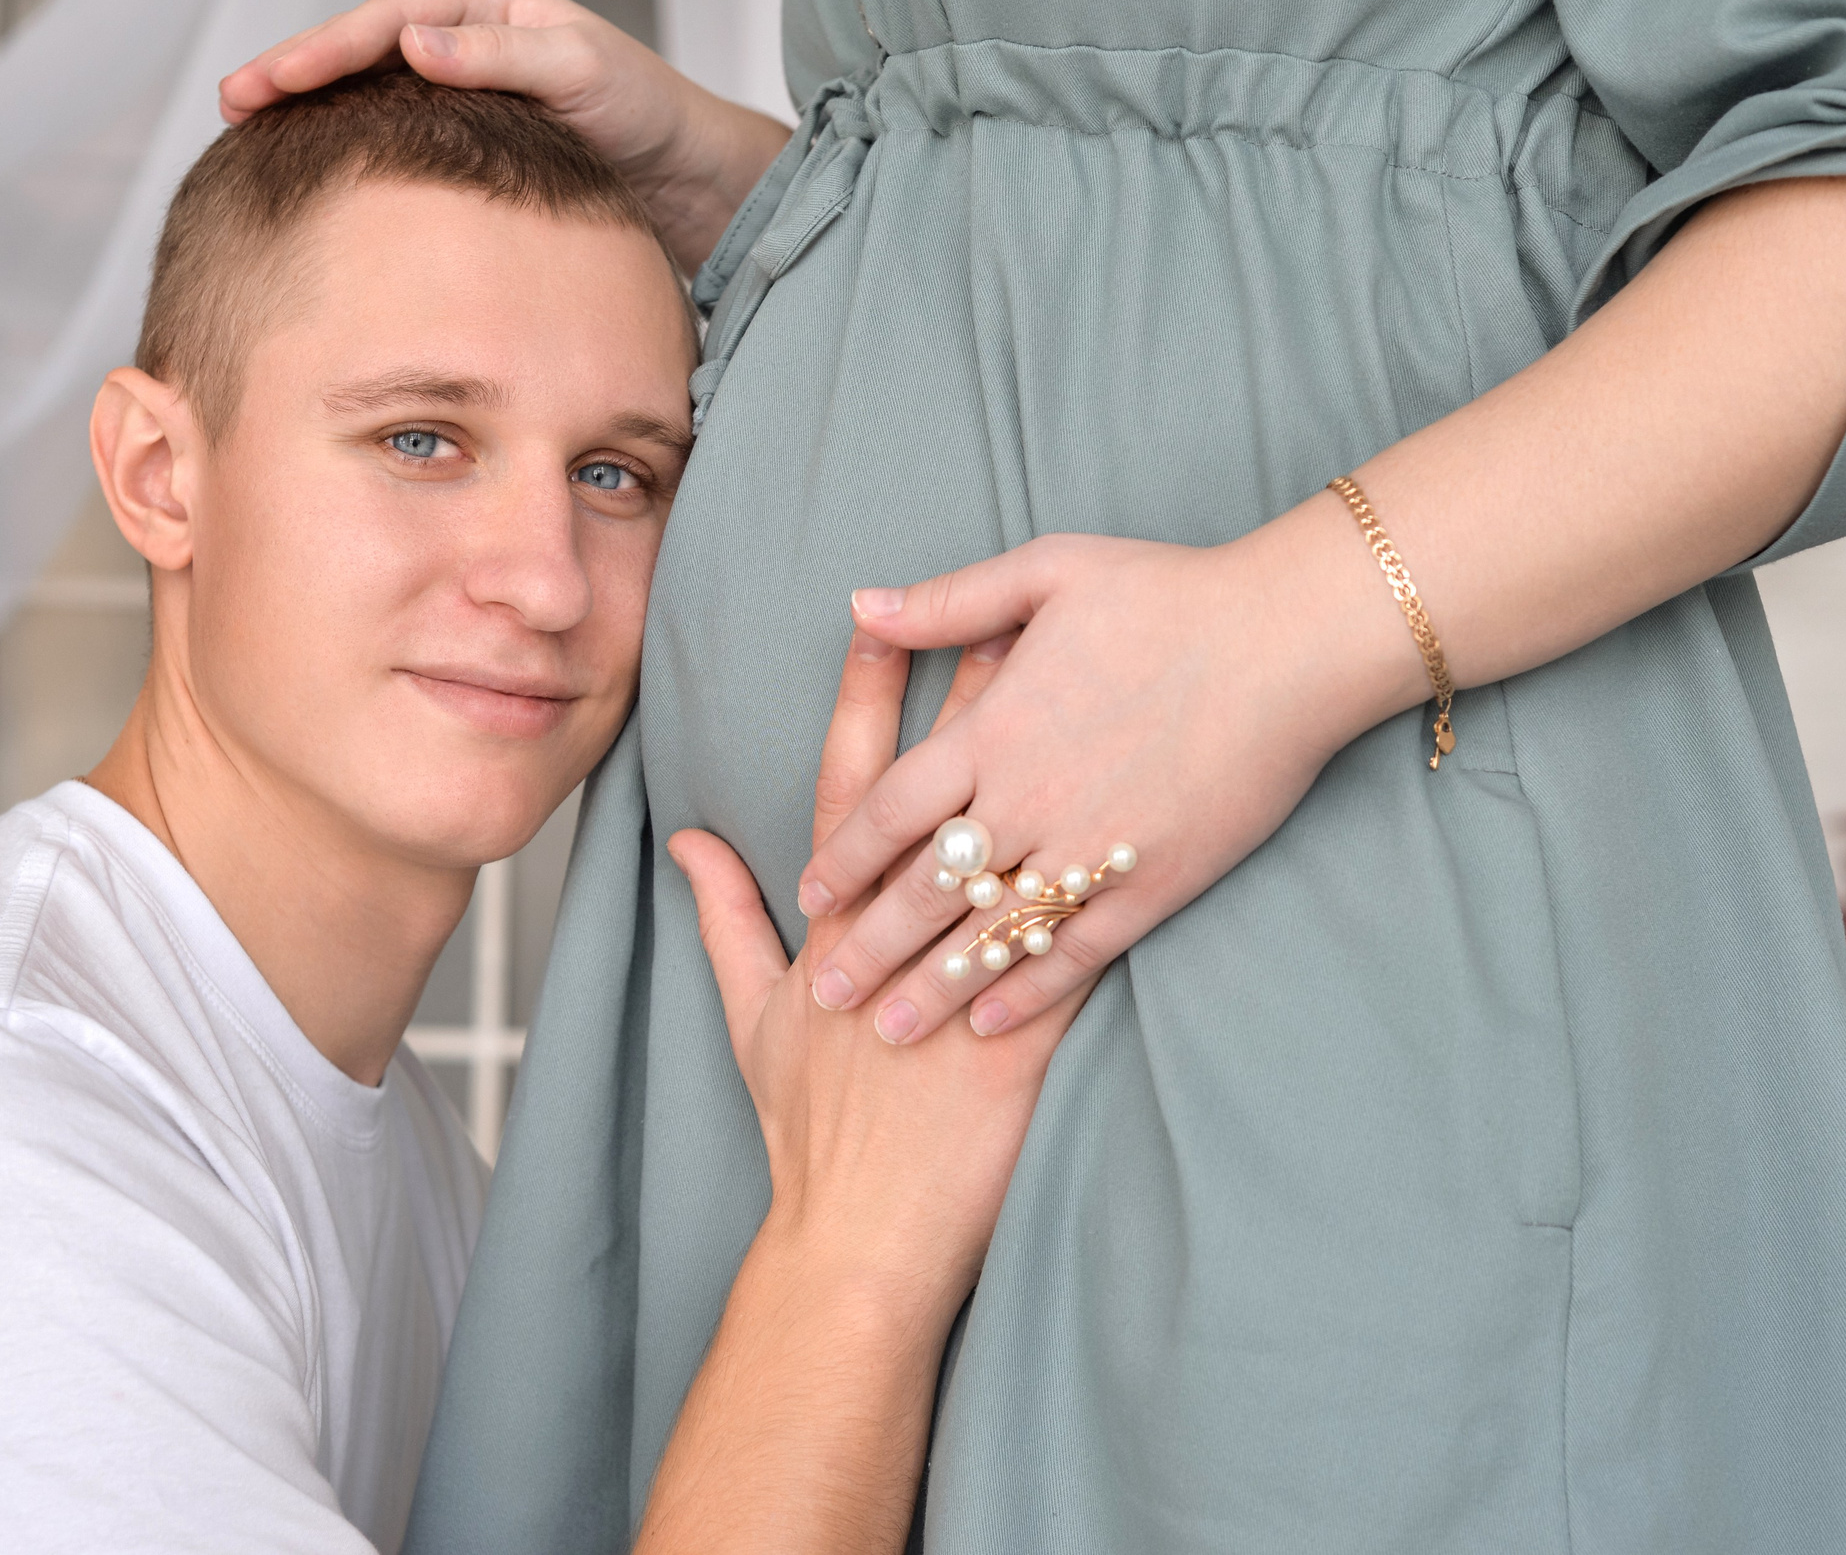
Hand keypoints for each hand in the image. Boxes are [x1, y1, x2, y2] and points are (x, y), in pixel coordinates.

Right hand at [215, 0, 790, 272]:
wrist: (687, 177)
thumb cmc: (650, 115)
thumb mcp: (582, 75)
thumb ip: (501, 56)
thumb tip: (414, 40)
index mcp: (486, 1)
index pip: (383, 21)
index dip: (320, 51)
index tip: (270, 82)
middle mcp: (468, 34)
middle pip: (360, 47)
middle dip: (293, 72)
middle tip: (232, 103)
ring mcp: (463, 84)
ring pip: (368, 88)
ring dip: (310, 108)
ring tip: (251, 132)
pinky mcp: (468, 135)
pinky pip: (392, 128)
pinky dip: (347, 141)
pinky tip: (313, 166)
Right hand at [667, 628, 1087, 1315]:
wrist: (860, 1234)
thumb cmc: (806, 1127)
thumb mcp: (749, 1014)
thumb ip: (722, 918)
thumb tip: (690, 839)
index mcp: (835, 922)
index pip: (853, 786)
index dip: (865, 698)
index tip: (884, 619)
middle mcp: (898, 934)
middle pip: (942, 796)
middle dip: (969, 703)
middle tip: (1004, 611)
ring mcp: (964, 981)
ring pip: (1013, 853)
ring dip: (1053, 774)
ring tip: (1094, 696)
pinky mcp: (1024, 1034)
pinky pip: (1071, 947)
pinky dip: (1106, 889)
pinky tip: (1156, 828)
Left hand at [791, 513, 1428, 1046]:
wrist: (1289, 640)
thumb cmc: (1170, 594)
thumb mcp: (1047, 571)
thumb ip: (948, 601)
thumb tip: (862, 608)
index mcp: (993, 731)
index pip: (889, 809)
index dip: (845, 856)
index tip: (812, 892)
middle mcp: (1029, 799)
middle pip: (925, 891)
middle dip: (871, 947)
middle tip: (831, 993)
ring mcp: (1090, 849)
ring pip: (992, 935)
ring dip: (935, 987)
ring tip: (890, 1033)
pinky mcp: (1153, 882)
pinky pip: (1076, 952)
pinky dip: (1029, 990)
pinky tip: (991, 1019)